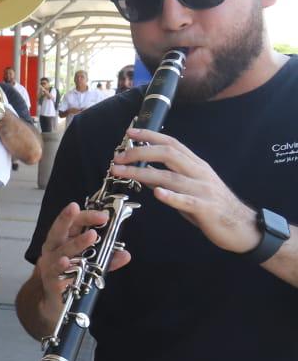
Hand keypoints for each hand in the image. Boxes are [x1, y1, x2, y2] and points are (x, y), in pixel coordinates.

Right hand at [34, 201, 131, 303]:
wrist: (56, 304)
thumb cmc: (71, 277)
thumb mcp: (89, 264)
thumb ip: (105, 258)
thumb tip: (125, 254)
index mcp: (63, 241)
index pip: (73, 223)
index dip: (86, 216)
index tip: (104, 215)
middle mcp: (54, 250)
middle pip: (60, 230)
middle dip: (71, 218)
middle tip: (88, 213)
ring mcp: (51, 264)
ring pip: (62, 250)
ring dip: (78, 242)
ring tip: (92, 235)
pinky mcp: (52, 280)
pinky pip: (56, 271)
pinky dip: (61, 266)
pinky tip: (66, 261)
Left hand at [109, 128, 261, 253]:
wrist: (242, 227)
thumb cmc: (213, 206)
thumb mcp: (190, 188)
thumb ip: (169, 180)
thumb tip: (144, 173)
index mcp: (196, 166)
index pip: (172, 144)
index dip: (151, 136)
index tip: (130, 132)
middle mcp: (200, 173)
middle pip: (169, 155)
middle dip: (141, 152)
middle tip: (118, 156)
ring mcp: (203, 190)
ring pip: (171, 177)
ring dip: (142, 172)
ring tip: (121, 171)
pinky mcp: (206, 209)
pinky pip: (187, 201)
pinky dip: (171, 196)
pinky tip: (157, 193)